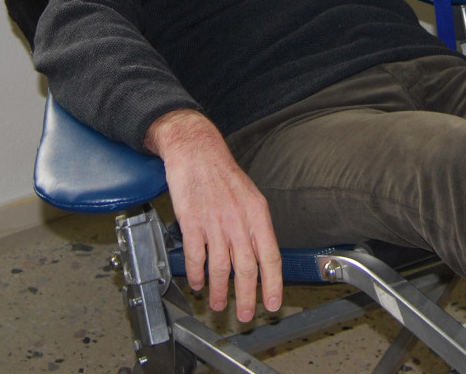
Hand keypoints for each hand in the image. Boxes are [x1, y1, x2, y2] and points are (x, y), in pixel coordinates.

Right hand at [146, 110, 282, 321]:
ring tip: (220, 304)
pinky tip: (197, 283)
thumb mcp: (250, 196)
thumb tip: (260, 256)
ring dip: (221, 291)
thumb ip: (255, 226)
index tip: (273, 303)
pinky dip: (197, 274)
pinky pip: (197, 256)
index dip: (273, 284)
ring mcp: (215, 221)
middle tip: (245, 316)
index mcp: (257, 213)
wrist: (195, 149)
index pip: (271, 256)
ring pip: (221, 267)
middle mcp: (239, 219)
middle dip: (247, 297)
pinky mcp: (192, 221)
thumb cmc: (222, 173)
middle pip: (247, 268)